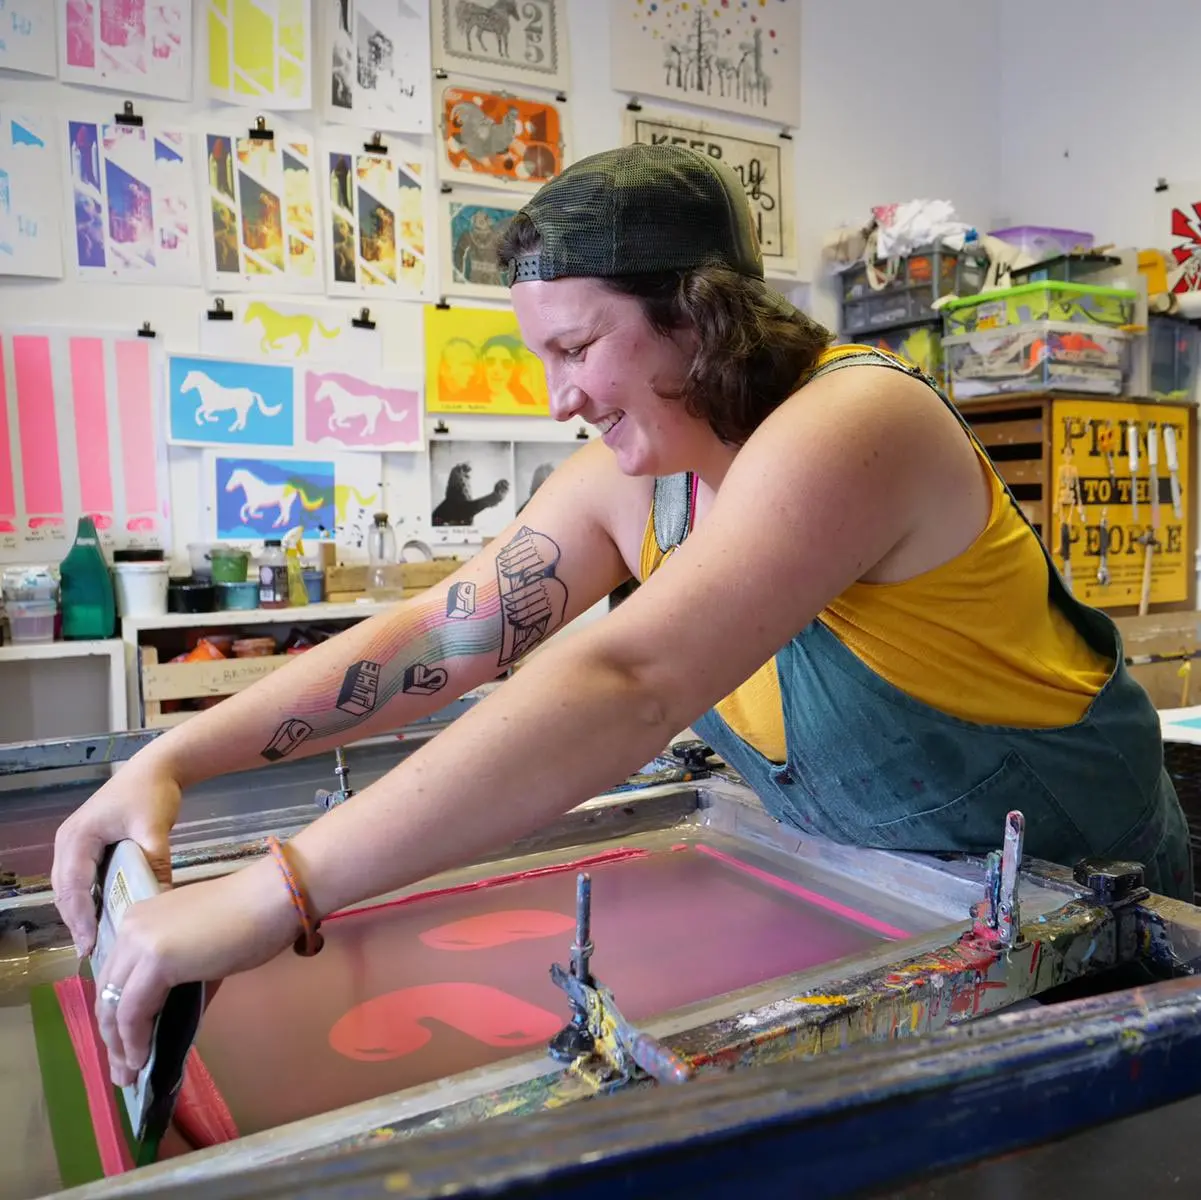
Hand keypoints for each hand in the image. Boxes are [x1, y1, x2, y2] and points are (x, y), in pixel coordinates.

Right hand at [51, 753, 182, 955]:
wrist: (157, 767)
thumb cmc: (152, 792)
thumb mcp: (153, 826)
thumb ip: (154, 859)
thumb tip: (160, 896)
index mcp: (77, 837)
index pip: (72, 886)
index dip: (79, 917)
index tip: (89, 944)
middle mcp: (68, 841)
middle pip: (64, 890)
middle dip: (76, 921)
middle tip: (90, 951)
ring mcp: (74, 843)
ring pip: (70, 887)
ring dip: (80, 912)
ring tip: (95, 941)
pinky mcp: (87, 845)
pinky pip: (81, 879)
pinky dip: (87, 899)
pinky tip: (102, 916)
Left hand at [95, 857, 297, 1085]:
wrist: (273, 898)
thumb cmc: (250, 919)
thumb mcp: (201, 950)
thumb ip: (180, 979)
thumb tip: (167, 1018)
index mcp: (140, 920)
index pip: (115, 976)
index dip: (116, 1015)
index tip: (123, 1046)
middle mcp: (130, 928)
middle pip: (107, 992)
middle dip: (112, 1037)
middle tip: (123, 1072)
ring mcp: (140, 943)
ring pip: (113, 1005)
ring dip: (120, 1045)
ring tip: (130, 1075)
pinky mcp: (155, 961)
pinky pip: (133, 1011)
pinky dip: (134, 1040)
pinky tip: (143, 1060)